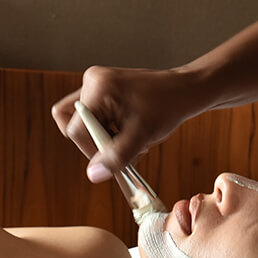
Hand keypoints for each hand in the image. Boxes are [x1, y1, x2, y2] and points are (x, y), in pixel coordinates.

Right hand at [51, 66, 199, 181]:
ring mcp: (96, 84)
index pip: (76, 129)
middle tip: (120, 146)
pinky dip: (108, 129)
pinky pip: (93, 116)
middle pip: (73, 124)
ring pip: (82, 122)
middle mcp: (92, 81)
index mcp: (98, 88)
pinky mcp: (102, 90)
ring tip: (130, 137)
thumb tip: (93, 175)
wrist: (185, 90)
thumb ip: (116, 156)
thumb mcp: (141, 136)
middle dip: (96, 141)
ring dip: (103, 137)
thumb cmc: (167, 106)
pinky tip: (129, 130)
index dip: (92, 150)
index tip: (113, 158)